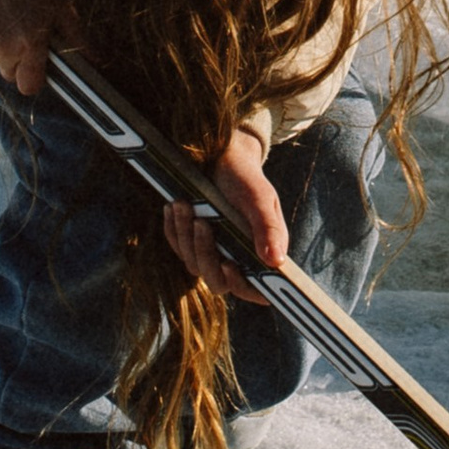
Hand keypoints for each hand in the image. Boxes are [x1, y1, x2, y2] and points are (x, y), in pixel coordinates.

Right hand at [0, 0, 80, 95]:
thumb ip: (76, 36)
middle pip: (10, 74)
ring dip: (0, 49)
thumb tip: (97, 59)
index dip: (34, 78)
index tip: (36, 65)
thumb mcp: (59, 4)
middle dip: (18, 60)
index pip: (29, 86)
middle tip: (22, 32)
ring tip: (5, 19)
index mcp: (30, 42)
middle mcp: (4, 48)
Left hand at [164, 128, 288, 297]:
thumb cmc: (245, 178)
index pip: (256, 289)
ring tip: (183, 203)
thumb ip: (268, 228)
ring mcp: (213, 254)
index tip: (229, 265)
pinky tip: (173, 208)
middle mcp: (237, 259)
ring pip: (194, 264)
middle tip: (201, 222)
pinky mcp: (191, 244)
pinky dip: (173, 230)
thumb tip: (276, 262)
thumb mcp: (259, 198)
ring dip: (186, 236)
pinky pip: (178, 248)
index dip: (243, 286)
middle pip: (218, 281)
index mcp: (262, 253)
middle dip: (206, 253)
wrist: (222, 158)